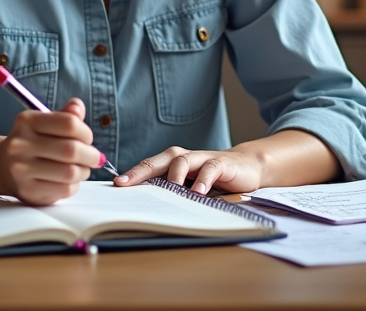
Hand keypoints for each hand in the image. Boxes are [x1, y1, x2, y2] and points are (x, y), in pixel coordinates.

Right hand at [0, 98, 101, 204]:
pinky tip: (70, 180)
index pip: (68, 123)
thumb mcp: (44, 122)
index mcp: (27, 121)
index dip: (86, 132)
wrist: (2, 165)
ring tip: (83, 169)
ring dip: (84, 171)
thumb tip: (78, 106)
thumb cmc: (32, 141)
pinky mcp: (28, 191)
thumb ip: (65, 115)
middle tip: (95, 157)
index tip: (88, 138)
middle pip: (71, 150)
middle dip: (90, 155)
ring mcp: (22, 169)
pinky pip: (64, 190)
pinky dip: (74, 185)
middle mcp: (21, 144)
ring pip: (70, 172)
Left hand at [113, 146, 264, 194]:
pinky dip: (203, 180)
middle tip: (127, 183)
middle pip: (160, 159)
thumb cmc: (214, 178)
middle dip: (142, 171)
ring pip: (183, 161)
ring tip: (169, 191)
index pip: (150, 166)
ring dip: (174, 176)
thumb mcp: (192, 185)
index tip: (117, 185)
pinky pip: (210, 169)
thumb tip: (148, 208)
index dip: (133, 174)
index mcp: (175, 162)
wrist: (248, 166)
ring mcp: (203, 159)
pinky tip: (198, 193)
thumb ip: (174, 192)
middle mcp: (185, 157)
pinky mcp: (222, 163)